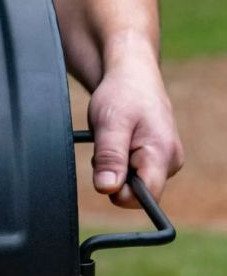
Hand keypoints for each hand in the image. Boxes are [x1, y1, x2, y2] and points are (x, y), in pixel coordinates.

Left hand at [88, 59, 183, 206]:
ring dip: (114, 168)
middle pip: (135, 193)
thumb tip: (108, 189)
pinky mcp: (156, 159)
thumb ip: (110, 158)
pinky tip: (118, 143)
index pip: (145, 198)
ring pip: (131, 184)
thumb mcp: (109, 125)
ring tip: (113, 140)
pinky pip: (132, 174)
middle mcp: (170, 162)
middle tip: (108, 147)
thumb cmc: (121, 95)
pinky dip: (118, 163)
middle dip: (114, 176)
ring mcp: (165, 161)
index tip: (107, 170)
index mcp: (163, 155)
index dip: (119, 192)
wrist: (132, 77)